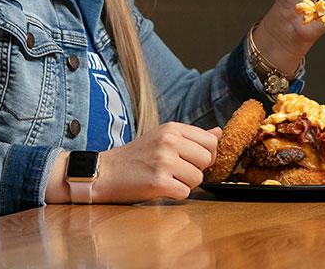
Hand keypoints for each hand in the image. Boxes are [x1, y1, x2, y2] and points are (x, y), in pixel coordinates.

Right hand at [93, 122, 220, 202]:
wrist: (106, 172)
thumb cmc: (137, 156)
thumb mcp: (164, 138)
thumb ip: (192, 137)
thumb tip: (218, 132)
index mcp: (172, 128)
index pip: (210, 141)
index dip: (207, 155)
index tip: (195, 161)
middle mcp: (169, 141)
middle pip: (207, 160)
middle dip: (197, 170)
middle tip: (180, 172)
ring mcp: (164, 161)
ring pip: (197, 178)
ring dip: (186, 184)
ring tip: (169, 179)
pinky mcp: (158, 182)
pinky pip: (184, 192)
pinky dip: (176, 195)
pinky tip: (163, 189)